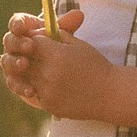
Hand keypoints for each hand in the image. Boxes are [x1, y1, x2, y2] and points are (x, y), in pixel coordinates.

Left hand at [0, 8, 115, 118]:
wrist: (110, 94)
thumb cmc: (95, 65)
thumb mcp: (78, 44)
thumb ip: (56, 35)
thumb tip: (37, 31)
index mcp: (56, 55)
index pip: (33, 42)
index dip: (36, 40)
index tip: (42, 43)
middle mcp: (48, 73)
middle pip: (26, 59)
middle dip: (32, 56)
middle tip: (42, 57)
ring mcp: (47, 91)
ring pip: (27, 77)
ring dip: (33, 72)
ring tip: (49, 71)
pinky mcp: (48, 105)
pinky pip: (35, 92)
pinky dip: (39, 88)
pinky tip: (54, 85)